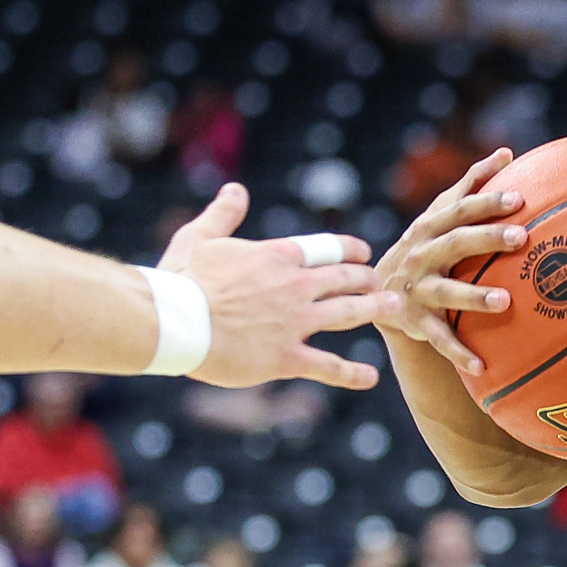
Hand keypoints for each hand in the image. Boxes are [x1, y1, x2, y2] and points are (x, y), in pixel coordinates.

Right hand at [157, 183, 402, 392]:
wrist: (174, 321)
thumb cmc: (180, 279)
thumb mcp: (199, 237)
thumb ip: (223, 214)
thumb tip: (235, 190)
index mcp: (275, 256)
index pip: (324, 249)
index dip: (348, 251)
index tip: (363, 252)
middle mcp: (294, 286)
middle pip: (343, 279)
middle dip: (366, 279)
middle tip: (380, 281)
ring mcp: (294, 323)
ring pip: (347, 314)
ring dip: (373, 310)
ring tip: (393, 308)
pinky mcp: (286, 358)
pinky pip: (328, 366)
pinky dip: (352, 374)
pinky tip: (371, 377)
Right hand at [374, 155, 523, 383]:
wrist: (380, 293)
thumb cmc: (425, 245)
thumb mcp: (440, 215)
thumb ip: (470, 184)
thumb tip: (506, 152)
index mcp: (431, 227)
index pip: (461, 209)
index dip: (488, 202)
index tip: (519, 198)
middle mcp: (421, 255)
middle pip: (455, 243)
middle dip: (487, 239)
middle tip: (522, 238)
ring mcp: (417, 289)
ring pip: (447, 292)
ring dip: (475, 296)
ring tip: (506, 300)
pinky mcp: (416, 322)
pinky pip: (440, 339)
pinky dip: (459, 352)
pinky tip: (483, 367)